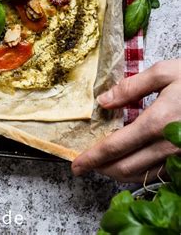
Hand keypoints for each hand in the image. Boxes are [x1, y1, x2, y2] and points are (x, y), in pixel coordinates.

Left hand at [71, 60, 180, 182]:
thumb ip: (131, 87)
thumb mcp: (165, 72)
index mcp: (158, 121)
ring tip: (103, 164)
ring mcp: (180, 155)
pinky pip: (160, 173)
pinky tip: (132, 161)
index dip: (93, 157)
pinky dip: (140, 171)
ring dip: (118, 172)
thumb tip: (104, 101)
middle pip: (126, 167)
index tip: (77, 164)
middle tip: (85, 165)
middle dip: (101, 169)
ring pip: (142, 175)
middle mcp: (169, 145)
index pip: (116, 146)